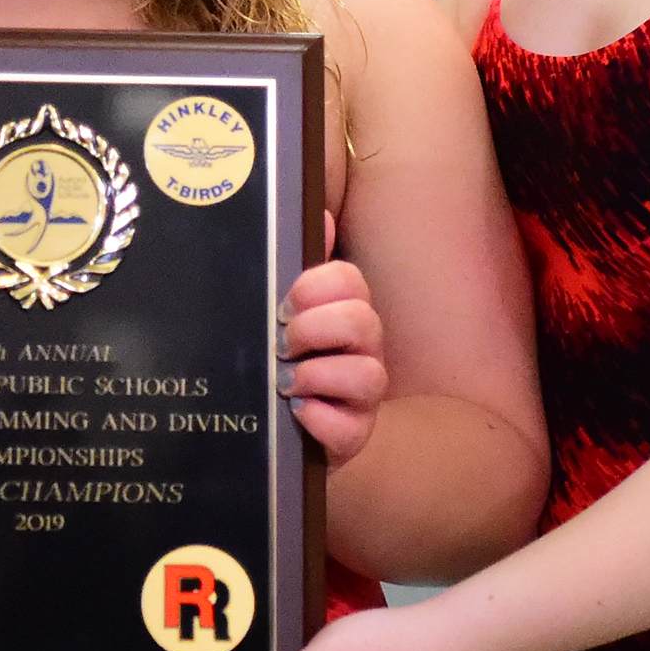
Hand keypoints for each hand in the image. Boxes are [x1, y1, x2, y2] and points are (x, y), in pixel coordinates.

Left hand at [280, 258, 385, 465]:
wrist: (282, 432)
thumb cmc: (287, 363)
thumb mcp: (288, 314)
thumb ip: (300, 267)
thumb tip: (320, 214)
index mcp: (348, 313)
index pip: (350, 281)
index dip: (315, 287)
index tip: (283, 304)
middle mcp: (365, 351)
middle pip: (361, 320)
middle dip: (313, 328)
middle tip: (281, 343)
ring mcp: (363, 396)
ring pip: (368, 375)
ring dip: (318, 374)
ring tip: (285, 381)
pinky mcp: (354, 436)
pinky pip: (349, 427)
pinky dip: (318, 418)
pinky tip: (295, 412)